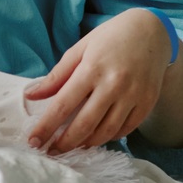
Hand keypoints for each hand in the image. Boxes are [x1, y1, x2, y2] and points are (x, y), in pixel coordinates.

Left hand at [22, 8, 172, 153]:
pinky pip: (126, 129)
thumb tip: (31, 95)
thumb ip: (57, 75)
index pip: (63, 105)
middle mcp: (114, 84)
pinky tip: (96, 137)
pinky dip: (109, 137)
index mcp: (92, 68)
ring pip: (106, 131)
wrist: (151, 31)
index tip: (33, 141)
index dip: (46, 127)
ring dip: (87, 143)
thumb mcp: (80, 49)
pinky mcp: (148, 102)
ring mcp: (134, 95)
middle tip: (51, 152)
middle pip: (85, 124)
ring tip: (73, 146)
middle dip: (65, 143)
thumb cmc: (110, 38)